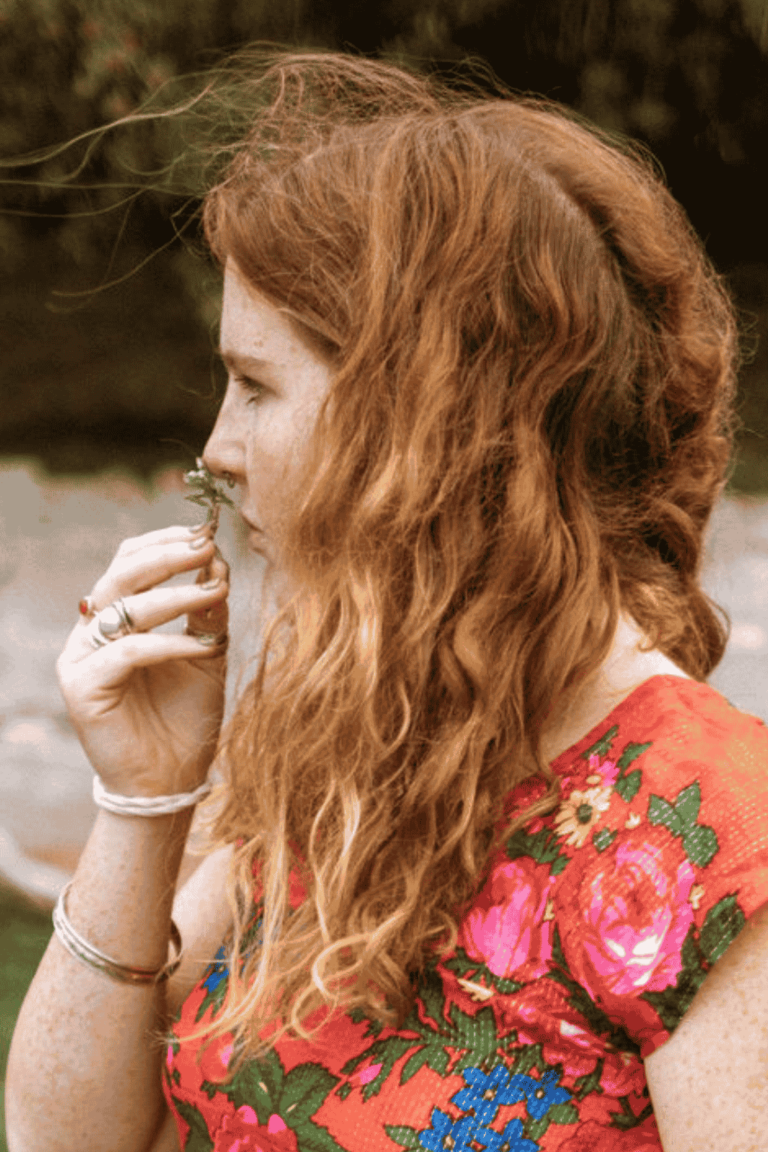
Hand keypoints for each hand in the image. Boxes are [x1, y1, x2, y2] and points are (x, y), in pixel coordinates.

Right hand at [57, 523, 229, 797]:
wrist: (173, 780)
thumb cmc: (187, 716)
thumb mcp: (207, 652)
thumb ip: (208, 609)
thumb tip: (220, 561)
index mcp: (115, 618)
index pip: (129, 561)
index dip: (165, 542)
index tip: (207, 533)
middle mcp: (92, 632)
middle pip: (121, 574)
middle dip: (168, 556)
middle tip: (207, 548)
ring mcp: (81, 659)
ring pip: (124, 608)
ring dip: (176, 594)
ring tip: (217, 590)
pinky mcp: (82, 688)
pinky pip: (128, 652)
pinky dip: (171, 643)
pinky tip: (206, 646)